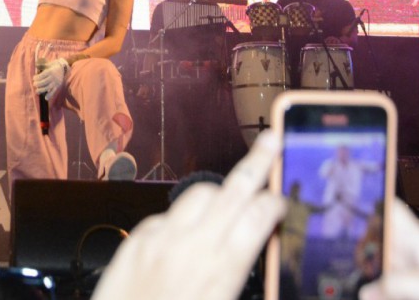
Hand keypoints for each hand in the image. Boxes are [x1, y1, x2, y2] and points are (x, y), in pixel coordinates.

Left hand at [32, 58, 69, 100]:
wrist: (63, 68)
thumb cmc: (53, 66)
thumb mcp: (48, 64)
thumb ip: (42, 65)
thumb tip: (36, 65)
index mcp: (50, 71)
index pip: (42, 75)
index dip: (37, 78)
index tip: (33, 78)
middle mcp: (53, 77)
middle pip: (44, 82)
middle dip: (38, 84)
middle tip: (34, 84)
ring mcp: (56, 82)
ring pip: (48, 87)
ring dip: (42, 90)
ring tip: (37, 91)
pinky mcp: (58, 86)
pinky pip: (54, 91)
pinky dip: (50, 95)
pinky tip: (46, 98)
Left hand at [90, 131, 284, 299]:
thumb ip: (237, 277)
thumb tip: (255, 250)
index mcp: (220, 272)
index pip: (259, 217)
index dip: (276, 202)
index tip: (283, 199)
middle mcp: (190, 248)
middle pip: (231, 190)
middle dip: (256, 162)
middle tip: (270, 141)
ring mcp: (159, 240)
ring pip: (198, 196)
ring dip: (219, 193)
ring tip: (232, 198)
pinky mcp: (135, 242)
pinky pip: (166, 216)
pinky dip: (183, 220)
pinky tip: (188, 237)